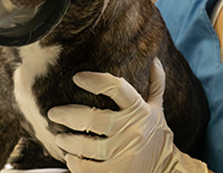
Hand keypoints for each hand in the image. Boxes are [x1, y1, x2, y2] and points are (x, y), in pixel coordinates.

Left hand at [47, 59, 208, 172]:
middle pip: (94, 119)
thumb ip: (155, 84)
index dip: (96, 80)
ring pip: (88, 146)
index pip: (117, 88)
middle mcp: (133, 129)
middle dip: (69, 115)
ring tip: (59, 137)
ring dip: (69, 141)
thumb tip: (154, 60)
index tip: (77, 77)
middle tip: (53, 112)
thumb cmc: (156, 135)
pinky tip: (71, 158)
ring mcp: (125, 152)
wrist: (169, 170)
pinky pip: (90, 168)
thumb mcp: (157, 109)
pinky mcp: (119, 171)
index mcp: (139, 109)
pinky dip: (76, 163)